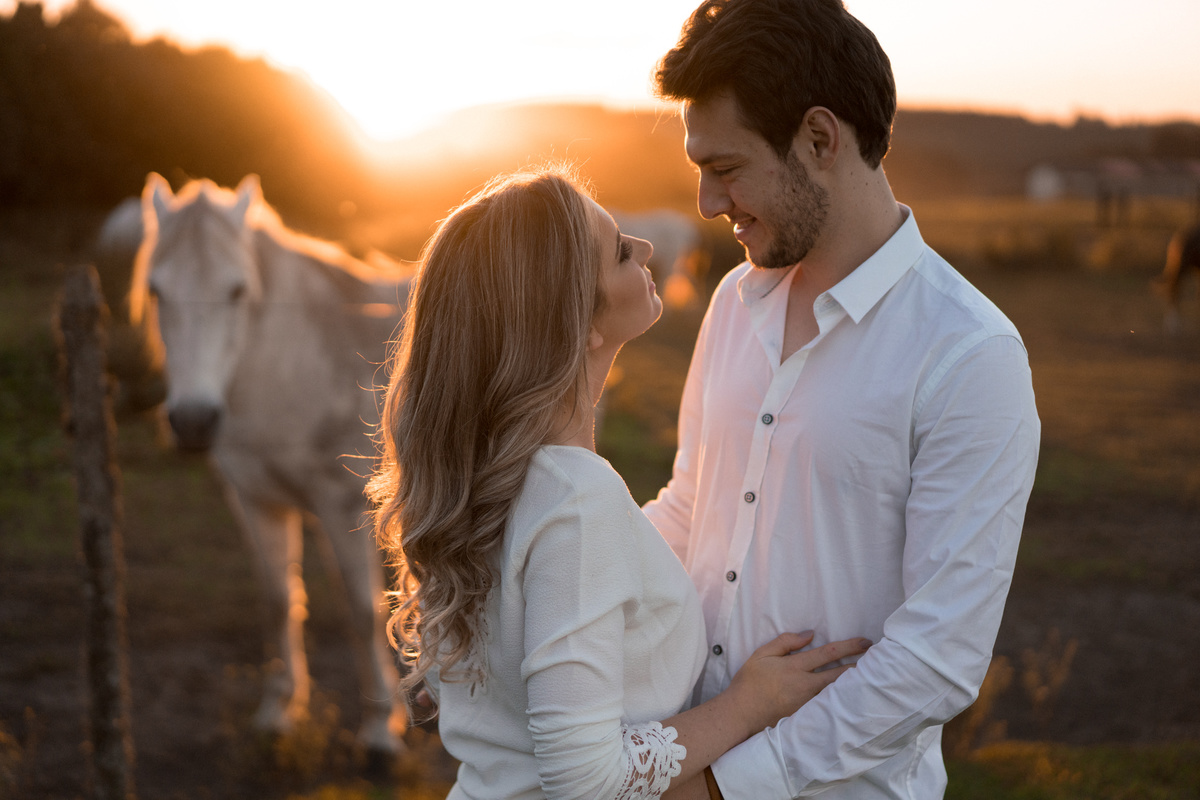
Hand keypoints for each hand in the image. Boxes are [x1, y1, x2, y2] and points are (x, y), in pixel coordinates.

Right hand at [727, 631, 871, 734]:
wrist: (740, 714)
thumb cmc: (748, 682)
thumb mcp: (761, 655)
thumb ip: (785, 642)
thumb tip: (809, 635)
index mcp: (794, 667)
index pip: (827, 653)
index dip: (848, 647)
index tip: (864, 642)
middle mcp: (804, 685)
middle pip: (839, 674)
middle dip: (859, 665)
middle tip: (877, 658)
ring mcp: (806, 703)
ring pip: (836, 691)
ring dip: (853, 683)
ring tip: (870, 677)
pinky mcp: (805, 716)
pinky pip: (827, 705)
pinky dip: (841, 699)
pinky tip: (851, 696)